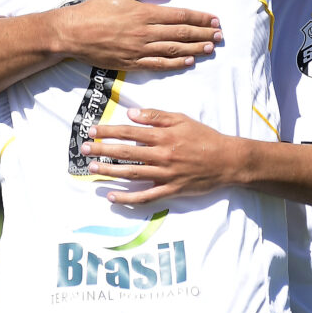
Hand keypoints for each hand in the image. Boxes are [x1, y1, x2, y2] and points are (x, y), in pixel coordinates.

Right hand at [56, 0, 221, 70]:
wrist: (72, 33)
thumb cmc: (95, 8)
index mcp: (143, 13)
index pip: (179, 16)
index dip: (199, 19)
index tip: (214, 20)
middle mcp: (144, 32)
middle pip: (181, 35)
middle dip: (203, 35)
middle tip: (219, 36)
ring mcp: (138, 50)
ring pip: (173, 50)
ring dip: (195, 49)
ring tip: (210, 48)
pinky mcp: (131, 63)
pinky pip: (158, 65)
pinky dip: (175, 63)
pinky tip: (188, 62)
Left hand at [80, 108, 239, 204]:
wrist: (228, 161)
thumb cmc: (204, 137)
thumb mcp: (182, 119)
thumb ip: (156, 116)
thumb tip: (131, 114)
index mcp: (164, 136)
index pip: (130, 132)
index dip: (109, 131)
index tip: (92, 130)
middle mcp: (162, 155)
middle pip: (127, 153)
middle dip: (103, 150)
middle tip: (84, 148)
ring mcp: (166, 175)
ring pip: (132, 173)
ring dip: (110, 171)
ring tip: (92, 168)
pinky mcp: (171, 190)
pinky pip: (146, 196)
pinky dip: (128, 198)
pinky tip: (112, 196)